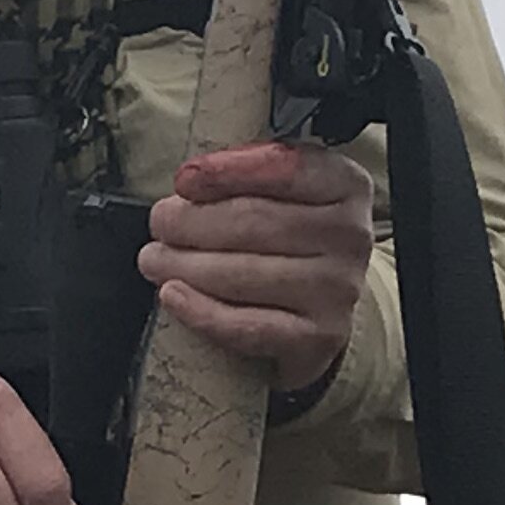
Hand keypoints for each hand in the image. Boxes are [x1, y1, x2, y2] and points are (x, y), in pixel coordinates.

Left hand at [144, 140, 372, 392]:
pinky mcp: (318, 336)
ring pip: (243, 273)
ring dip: (184, 264)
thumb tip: (190, 180)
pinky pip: (247, 325)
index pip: (285, 168)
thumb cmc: (288, 237)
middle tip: (160, 224)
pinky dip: (201, 311)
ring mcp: (337, 289)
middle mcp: (349, 235)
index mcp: (345, 185)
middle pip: (254, 222)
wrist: (319, 305)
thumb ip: (246, 173)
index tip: (184, 180)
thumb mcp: (281, 190)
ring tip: (154, 259)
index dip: (227, 171)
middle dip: (192, 221)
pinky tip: (172, 295)